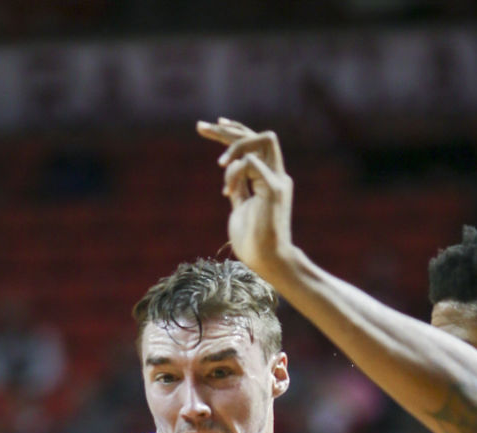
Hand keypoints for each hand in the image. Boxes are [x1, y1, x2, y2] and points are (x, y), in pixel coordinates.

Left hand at [196, 118, 294, 281]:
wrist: (267, 262)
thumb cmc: (253, 241)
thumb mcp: (240, 208)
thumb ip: (239, 188)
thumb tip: (230, 173)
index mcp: (268, 177)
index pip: (253, 142)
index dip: (233, 131)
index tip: (211, 126)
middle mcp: (276, 174)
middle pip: (255, 135)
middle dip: (225, 130)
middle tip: (200, 127)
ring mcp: (277, 181)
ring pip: (261, 140)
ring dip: (235, 147)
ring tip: (220, 167)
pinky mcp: (274, 190)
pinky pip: (251, 163)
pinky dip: (234, 172)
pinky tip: (227, 191)